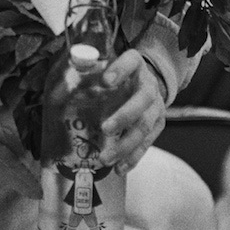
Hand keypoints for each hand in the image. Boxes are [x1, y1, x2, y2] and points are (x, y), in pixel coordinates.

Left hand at [98, 50, 165, 172]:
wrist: (147, 81)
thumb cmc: (119, 73)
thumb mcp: (108, 63)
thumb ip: (89, 65)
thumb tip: (70, 65)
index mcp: (135, 63)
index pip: (131, 61)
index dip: (120, 70)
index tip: (104, 80)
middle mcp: (149, 84)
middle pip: (142, 100)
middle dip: (124, 116)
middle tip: (104, 129)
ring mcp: (156, 106)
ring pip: (144, 126)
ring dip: (125, 144)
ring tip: (105, 158)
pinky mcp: (158, 124)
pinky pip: (147, 143)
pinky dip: (133, 157)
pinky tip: (119, 168)